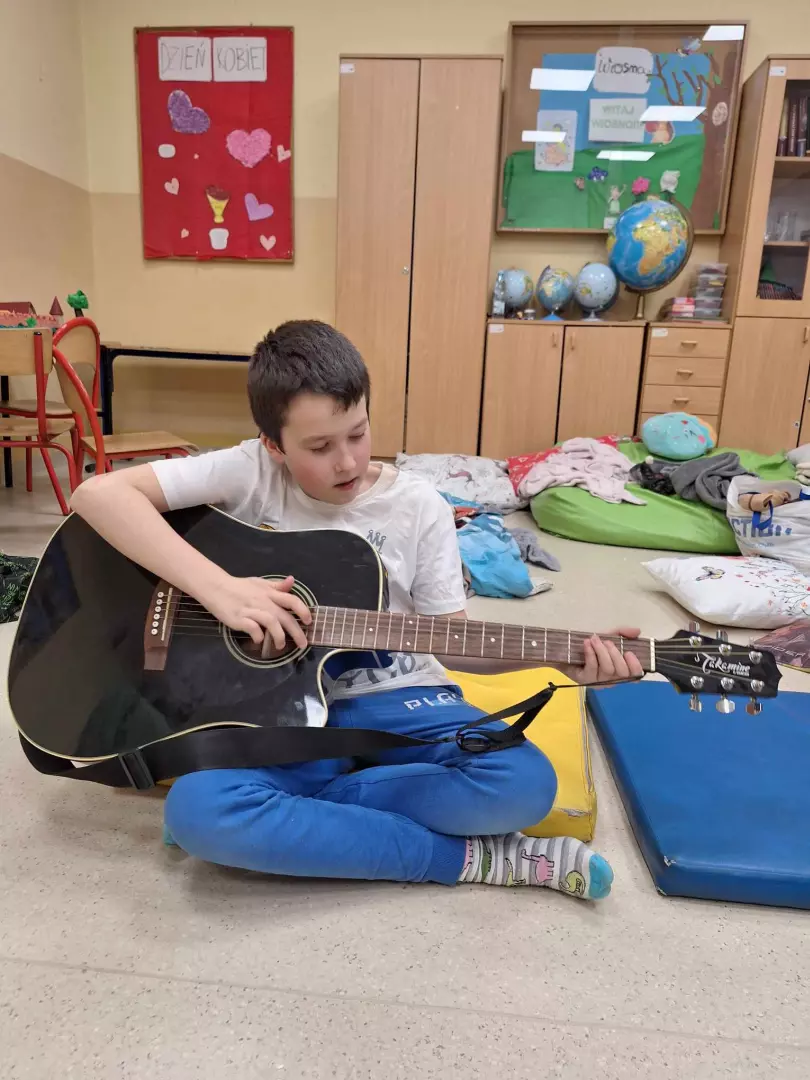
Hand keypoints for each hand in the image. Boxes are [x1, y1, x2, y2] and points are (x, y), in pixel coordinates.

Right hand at [197, 574, 311, 650]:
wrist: (216, 587)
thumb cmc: (239, 587)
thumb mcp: (260, 582)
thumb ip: (276, 585)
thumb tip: (292, 581)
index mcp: (269, 592)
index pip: (291, 600)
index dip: (303, 611)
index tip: (309, 621)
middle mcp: (263, 601)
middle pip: (284, 616)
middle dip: (296, 632)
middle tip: (303, 644)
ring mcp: (251, 610)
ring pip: (271, 622)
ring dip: (279, 636)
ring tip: (280, 646)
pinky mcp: (239, 618)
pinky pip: (253, 628)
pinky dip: (259, 635)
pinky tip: (260, 640)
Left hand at [559, 626, 643, 685]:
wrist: (566, 651)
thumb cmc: (591, 647)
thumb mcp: (608, 637)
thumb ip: (623, 633)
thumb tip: (637, 631)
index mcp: (621, 671)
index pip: (635, 676)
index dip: (635, 666)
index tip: (629, 652)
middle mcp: (612, 680)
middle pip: (622, 672)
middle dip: (615, 654)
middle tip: (607, 641)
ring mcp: (598, 682)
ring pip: (607, 669)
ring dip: (602, 651)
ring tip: (594, 639)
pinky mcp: (585, 680)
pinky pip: (592, 667)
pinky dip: (591, 653)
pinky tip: (586, 643)